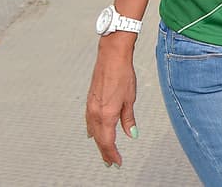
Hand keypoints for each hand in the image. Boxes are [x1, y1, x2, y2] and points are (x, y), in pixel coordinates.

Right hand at [85, 40, 138, 166]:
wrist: (111, 58)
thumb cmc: (123, 75)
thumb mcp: (130, 99)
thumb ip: (129, 119)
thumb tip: (132, 134)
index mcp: (107, 115)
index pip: (108, 142)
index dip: (112, 154)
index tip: (117, 162)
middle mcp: (95, 114)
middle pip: (99, 139)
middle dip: (105, 152)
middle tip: (111, 162)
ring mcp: (90, 108)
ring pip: (93, 132)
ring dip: (99, 143)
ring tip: (105, 152)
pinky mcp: (89, 102)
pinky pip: (90, 123)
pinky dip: (93, 132)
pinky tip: (94, 134)